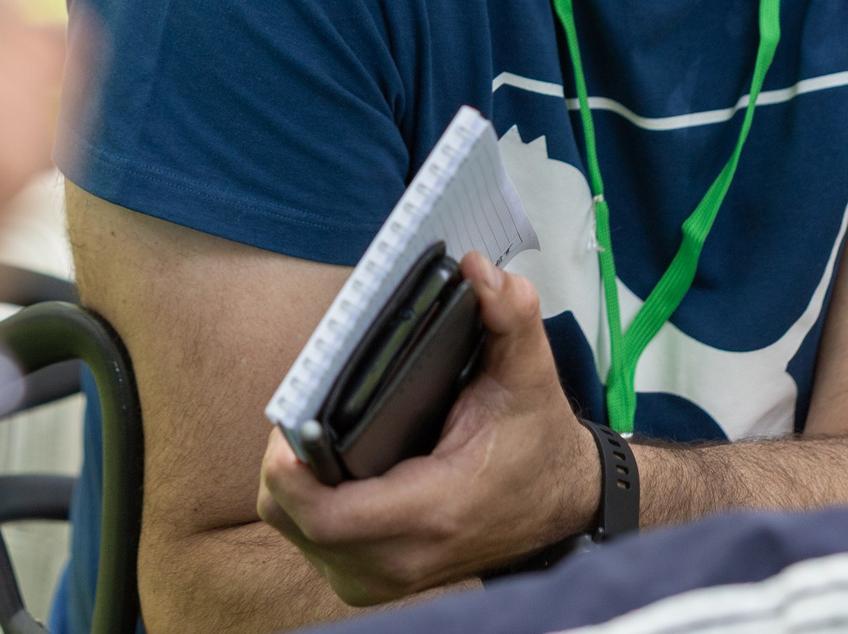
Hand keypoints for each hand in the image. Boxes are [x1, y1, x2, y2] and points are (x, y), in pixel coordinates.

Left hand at [254, 255, 600, 604]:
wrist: (562, 503)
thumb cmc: (538, 445)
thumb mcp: (530, 373)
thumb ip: (510, 316)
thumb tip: (477, 270)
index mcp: (434, 510)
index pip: (325, 513)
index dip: (290, 467)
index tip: (292, 417)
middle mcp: (403, 557)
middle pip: (295, 518)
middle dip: (284, 461)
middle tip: (302, 410)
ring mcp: (385, 576)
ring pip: (295, 529)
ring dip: (292, 481)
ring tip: (313, 432)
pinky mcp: (375, 577)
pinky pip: (311, 539)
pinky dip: (306, 501)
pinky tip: (326, 464)